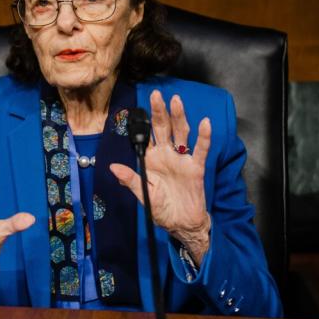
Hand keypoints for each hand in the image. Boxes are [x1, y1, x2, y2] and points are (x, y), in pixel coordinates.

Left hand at [110, 90, 211, 263]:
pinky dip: (203, 137)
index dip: (142, 123)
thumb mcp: (143, 195)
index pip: (146, 136)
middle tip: (156, 94)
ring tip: (176, 101)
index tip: (137, 107)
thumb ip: (130, 180)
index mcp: (151, 160)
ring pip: (181, 133)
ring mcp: (182, 160)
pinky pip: (200, 150)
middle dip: (159, 112)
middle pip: (163, 128)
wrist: (181, 224)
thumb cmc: (161, 209)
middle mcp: (167, 155)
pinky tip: (205, 123)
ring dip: (179, 117)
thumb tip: (113, 167)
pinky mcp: (196, 168)